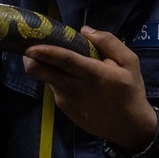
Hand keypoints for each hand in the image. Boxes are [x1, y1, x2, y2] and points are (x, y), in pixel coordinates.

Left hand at [22, 27, 157, 149]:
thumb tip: (85, 30)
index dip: (45, 52)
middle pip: (39, 72)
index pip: (64, 60)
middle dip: (29, 59)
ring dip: (46, 67)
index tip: (29, 46)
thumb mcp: (130, 63)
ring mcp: (66, 99)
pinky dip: (57, 79)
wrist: (128, 127)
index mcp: (92, 74)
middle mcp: (74, 87)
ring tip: (61, 62)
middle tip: (30, 47)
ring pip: (46, 78)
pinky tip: (72, 78)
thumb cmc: (130, 92)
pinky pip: (54, 88)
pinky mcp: (63, 107)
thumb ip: (109, 43)